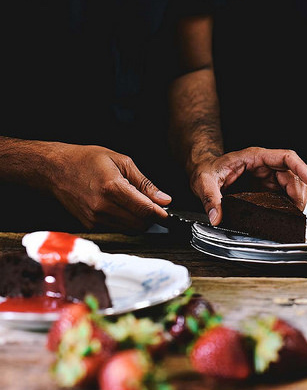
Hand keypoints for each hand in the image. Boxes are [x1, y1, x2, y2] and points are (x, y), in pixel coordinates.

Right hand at [49, 144, 170, 232]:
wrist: (55, 169)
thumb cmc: (86, 160)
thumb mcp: (121, 161)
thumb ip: (144, 183)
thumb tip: (164, 199)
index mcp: (112, 188)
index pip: (145, 210)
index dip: (161, 214)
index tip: (168, 213)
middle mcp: (103, 207)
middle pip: (140, 224)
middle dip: (151, 218)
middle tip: (153, 206)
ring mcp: (95, 218)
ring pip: (130, 229)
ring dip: (139, 221)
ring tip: (135, 204)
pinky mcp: (90, 225)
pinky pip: (117, 229)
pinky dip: (125, 222)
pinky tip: (121, 208)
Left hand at [189, 147, 306, 224]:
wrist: (203, 171)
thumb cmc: (207, 170)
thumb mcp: (204, 182)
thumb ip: (210, 198)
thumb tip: (216, 216)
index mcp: (255, 157)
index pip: (286, 157)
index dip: (302, 168)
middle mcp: (265, 165)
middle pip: (294, 175)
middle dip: (299, 193)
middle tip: (296, 212)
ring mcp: (268, 176)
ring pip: (293, 185)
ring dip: (297, 200)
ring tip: (293, 215)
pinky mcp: (267, 188)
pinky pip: (285, 194)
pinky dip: (289, 205)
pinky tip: (286, 215)